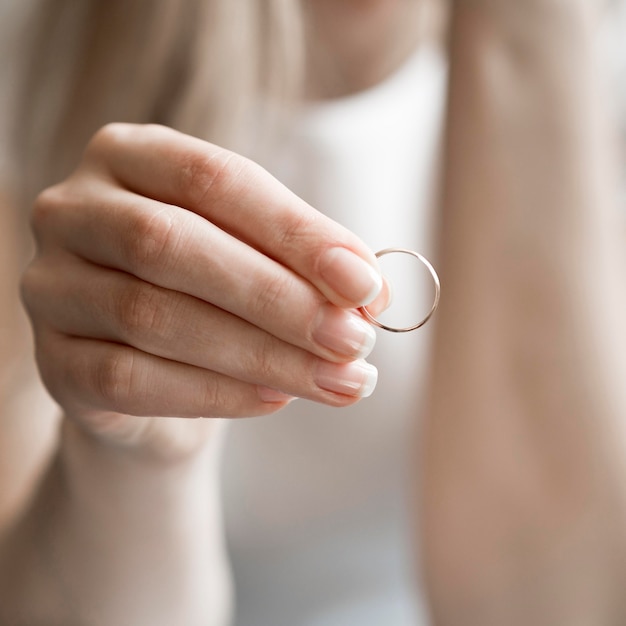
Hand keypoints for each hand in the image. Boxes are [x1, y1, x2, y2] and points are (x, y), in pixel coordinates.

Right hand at [21, 124, 385, 456]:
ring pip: (153, 316)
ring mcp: (52, 286)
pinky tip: (275, 398)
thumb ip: (304, 266)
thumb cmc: (215, 294)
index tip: (364, 283)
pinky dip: (215, 392)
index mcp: (130, 156)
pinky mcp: (52, 362)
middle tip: (354, 341)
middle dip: (278, 299)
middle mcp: (75, 211)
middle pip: (173, 244)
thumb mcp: (259, 258)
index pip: (214, 178)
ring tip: (337, 380)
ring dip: (262, 355)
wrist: (158, 370)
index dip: (295, 232)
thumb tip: (368, 294)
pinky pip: (129, 380)